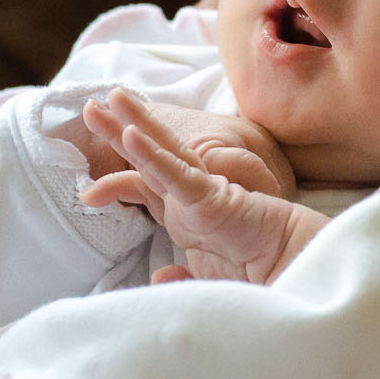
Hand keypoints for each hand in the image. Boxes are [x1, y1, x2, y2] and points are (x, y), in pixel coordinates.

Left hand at [79, 89, 324, 284]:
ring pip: (164, 152)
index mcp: (187, 214)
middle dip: (120, 129)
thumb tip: (160, 278)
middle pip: (150, 157)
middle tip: (91, 105)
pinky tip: (131, 136)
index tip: (86, 185)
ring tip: (112, 97)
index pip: (146, 186)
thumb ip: (183, 279)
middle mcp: (192, 198)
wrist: (293, 277)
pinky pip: (177, 176)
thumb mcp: (208, 281)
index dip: (118, 178)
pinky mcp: (212, 202)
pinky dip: (153, 157)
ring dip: (135, 124)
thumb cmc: (259, 278)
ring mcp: (203, 195)